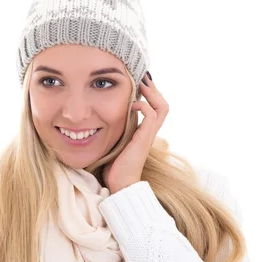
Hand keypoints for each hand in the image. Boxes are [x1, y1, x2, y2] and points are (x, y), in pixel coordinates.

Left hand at [104, 72, 168, 193]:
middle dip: (154, 89)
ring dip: (153, 93)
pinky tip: (133, 104)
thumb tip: (99, 117)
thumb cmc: (115, 166)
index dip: (151, 94)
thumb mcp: (115, 142)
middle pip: (163, 105)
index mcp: (144, 131)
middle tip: (143, 77)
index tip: (140, 82)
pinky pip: (151, 116)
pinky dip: (144, 106)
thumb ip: (115, 130)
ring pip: (162, 108)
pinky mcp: (144, 139)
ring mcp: (149, 135)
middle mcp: (150, 132)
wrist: (120, 184)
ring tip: (142, 84)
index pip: (156, 108)